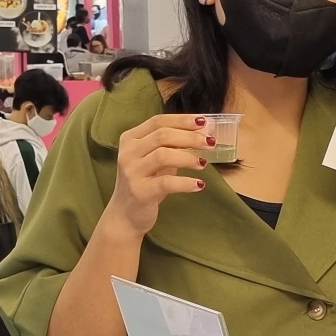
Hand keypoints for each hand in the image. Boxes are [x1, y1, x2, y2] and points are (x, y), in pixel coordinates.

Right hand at [99, 113, 213, 237]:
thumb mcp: (154, 160)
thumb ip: (172, 146)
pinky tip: (199, 185)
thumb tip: (203, 132)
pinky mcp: (139, 192)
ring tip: (203, 164)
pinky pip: (167, 182)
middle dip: (190, 137)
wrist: (125, 215)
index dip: (182, 120)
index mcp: (130, 139)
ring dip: (188, 158)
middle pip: (162, 135)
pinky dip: (186, 182)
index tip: (204, 122)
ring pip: (163, 155)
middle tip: (210, 143)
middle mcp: (128, 152)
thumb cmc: (144, 183)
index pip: (158, 121)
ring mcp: (132, 172)